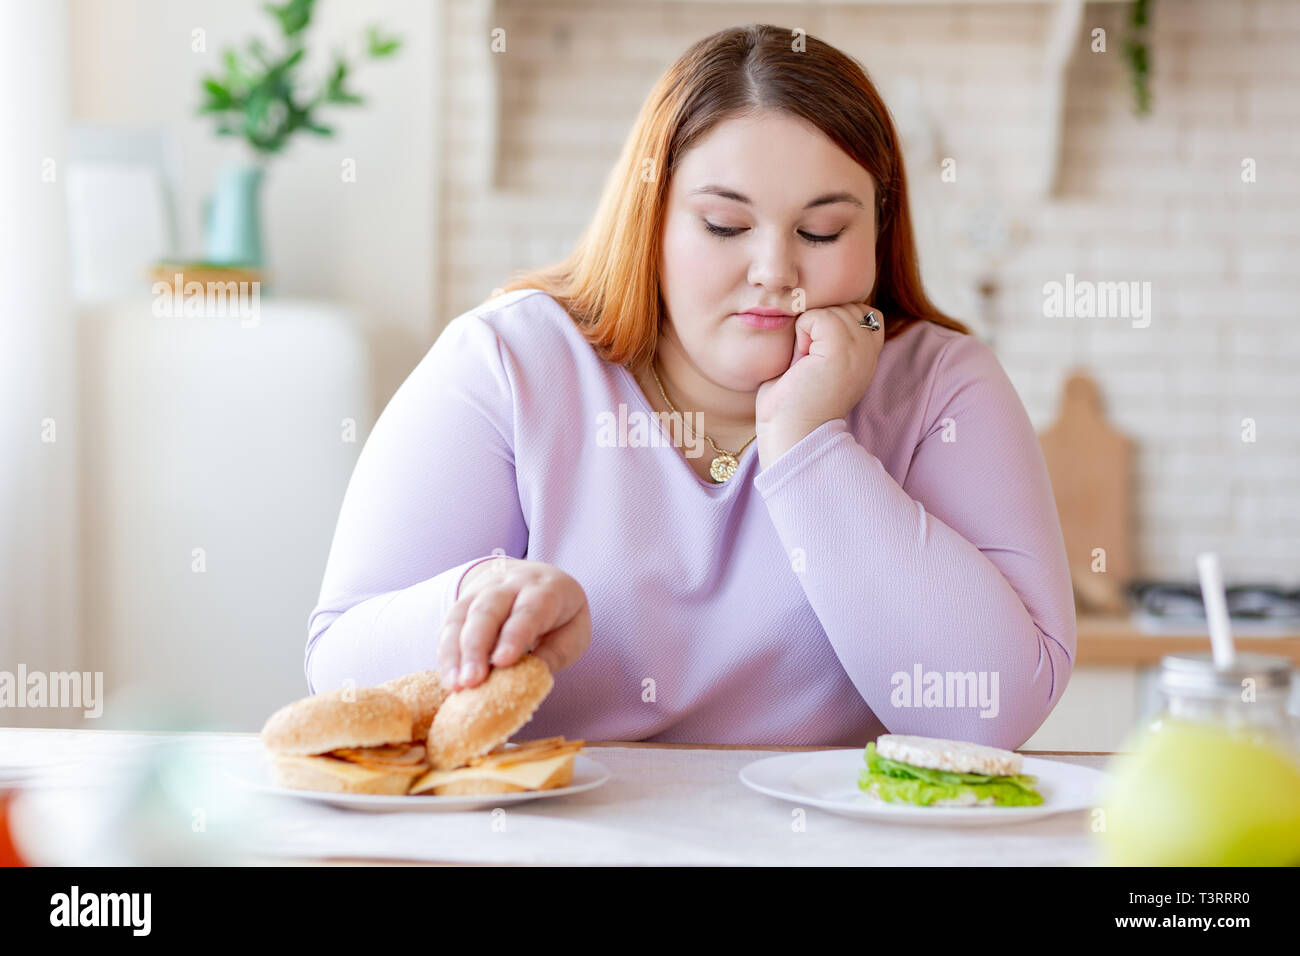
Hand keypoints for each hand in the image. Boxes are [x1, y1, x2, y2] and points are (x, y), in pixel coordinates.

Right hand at [437, 558, 590, 690]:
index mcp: (545, 589)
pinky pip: (449, 624)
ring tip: (455, 685)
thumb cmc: (559, 614)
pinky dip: (446, 652)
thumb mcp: (574, 631)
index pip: (528, 610)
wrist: (535, 576)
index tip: (502, 662)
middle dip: (476, 647)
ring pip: (462, 616)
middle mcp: (510, 584)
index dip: (514, 635)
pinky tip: (448, 677)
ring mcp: (483, 590)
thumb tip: (532, 677)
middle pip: (487, 611)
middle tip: (472, 681)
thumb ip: (557, 652)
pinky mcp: (464, 602)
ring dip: (455, 652)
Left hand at [754, 300, 884, 462]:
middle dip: (816, 325)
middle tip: (807, 363)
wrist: (793, 436)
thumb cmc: (791, 404)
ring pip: (830, 308)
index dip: (827, 323)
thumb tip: (806, 302)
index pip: (857, 308)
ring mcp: (859, 349)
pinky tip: (801, 361)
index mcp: (867, 353)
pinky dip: (801, 333)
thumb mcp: (811, 360)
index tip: (814, 359)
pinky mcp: (842, 350)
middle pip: (842, 303)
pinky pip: (817, 316)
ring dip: (807, 331)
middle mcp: (869, 350)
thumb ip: (820, 333)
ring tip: (805, 364)